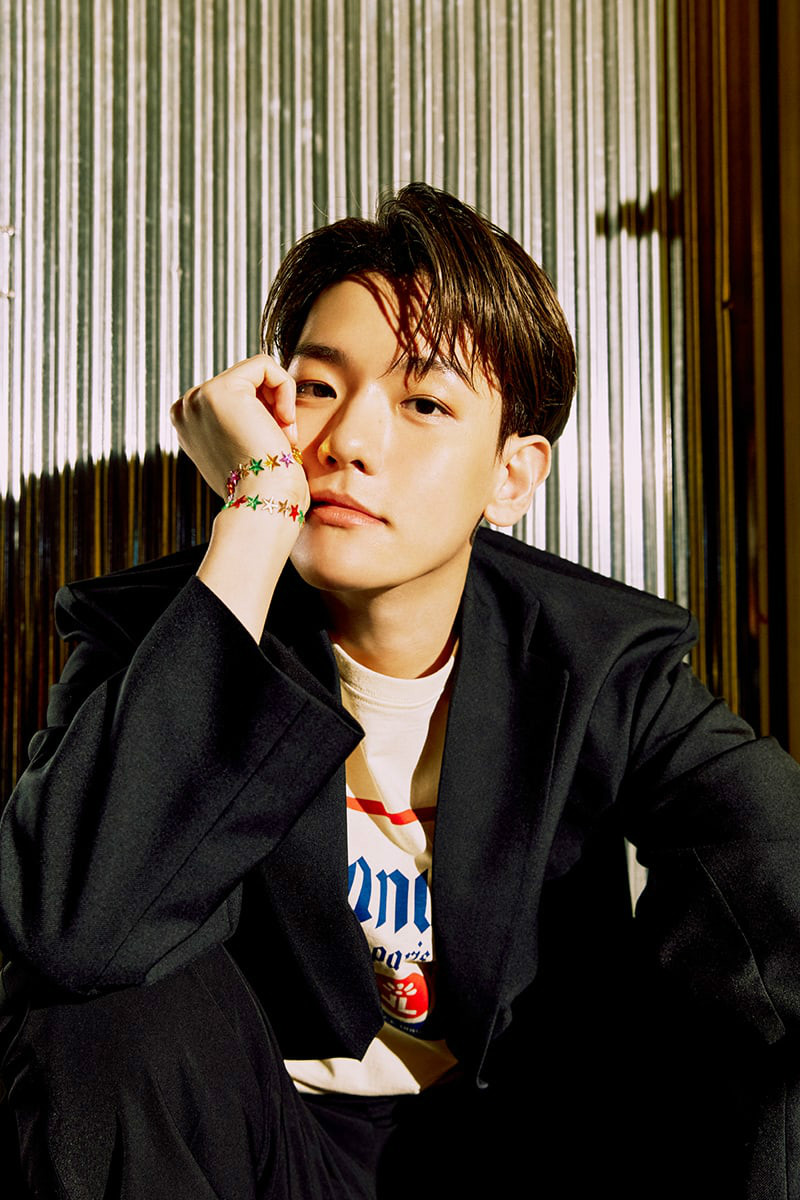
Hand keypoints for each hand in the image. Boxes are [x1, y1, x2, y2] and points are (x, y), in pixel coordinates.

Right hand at [170, 355, 307, 506]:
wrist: (264, 501)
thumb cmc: (264, 484)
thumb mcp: (243, 448)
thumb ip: (238, 423)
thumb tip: (256, 409)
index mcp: (188, 421)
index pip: (237, 394)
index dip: (263, 414)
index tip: (269, 447)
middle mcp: (186, 407)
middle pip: (246, 380)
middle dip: (271, 408)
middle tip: (278, 444)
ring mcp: (198, 398)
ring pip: (257, 372)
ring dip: (278, 403)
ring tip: (281, 437)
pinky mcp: (220, 390)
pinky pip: (265, 365)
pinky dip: (285, 389)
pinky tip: (284, 422)